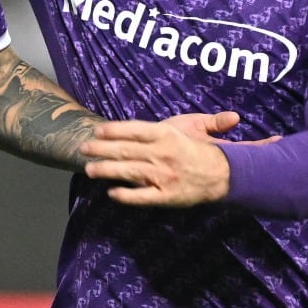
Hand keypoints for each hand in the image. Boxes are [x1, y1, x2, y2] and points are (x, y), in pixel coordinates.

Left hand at [79, 118, 234, 206]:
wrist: (223, 177)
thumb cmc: (204, 148)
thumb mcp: (199, 125)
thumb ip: (190, 114)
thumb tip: (223, 111)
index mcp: (166, 134)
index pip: (133, 129)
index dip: (113, 130)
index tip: (97, 130)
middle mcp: (162, 154)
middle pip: (125, 150)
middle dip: (101, 149)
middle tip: (83, 148)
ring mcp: (163, 176)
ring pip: (129, 172)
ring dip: (107, 170)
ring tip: (90, 170)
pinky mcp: (166, 196)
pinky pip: (142, 197)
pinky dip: (126, 195)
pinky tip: (112, 193)